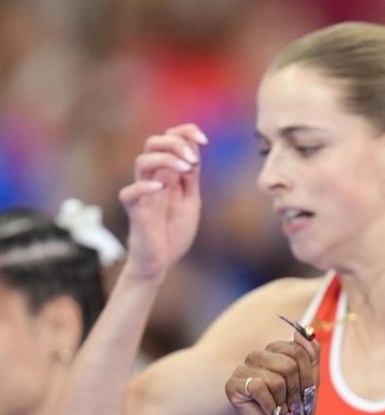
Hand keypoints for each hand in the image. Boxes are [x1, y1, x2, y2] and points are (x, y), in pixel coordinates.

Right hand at [118, 124, 207, 279]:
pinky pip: (130, 193)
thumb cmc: (174, 231)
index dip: (185, 132)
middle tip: (192, 160)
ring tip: (185, 169)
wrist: (162, 261)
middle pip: (152, 143)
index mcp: (168, 174)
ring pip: (142, 162)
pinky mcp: (135, 211)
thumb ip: (191, 178)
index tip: (204, 139)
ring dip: (165, 159)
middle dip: (174, 142)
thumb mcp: (190, 200)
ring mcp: (143, 193)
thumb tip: (194, 152)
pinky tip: (162, 188)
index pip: (169, 140)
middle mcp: (153, 179)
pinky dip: (145, 187)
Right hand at [226, 324, 319, 414]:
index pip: (298, 350)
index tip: (303, 391)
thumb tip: (303, 331)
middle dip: (296, 389)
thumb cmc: (295, 409)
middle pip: (289, 363)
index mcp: (274, 352)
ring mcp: (242, 370)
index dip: (306, 375)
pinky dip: (270, 404)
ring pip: (276, 377)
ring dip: (284, 399)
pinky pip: (259, 387)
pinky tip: (268, 411)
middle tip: (291, 404)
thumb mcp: (310, 379)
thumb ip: (310, 354)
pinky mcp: (232, 385)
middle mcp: (256, 356)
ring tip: (280, 408)